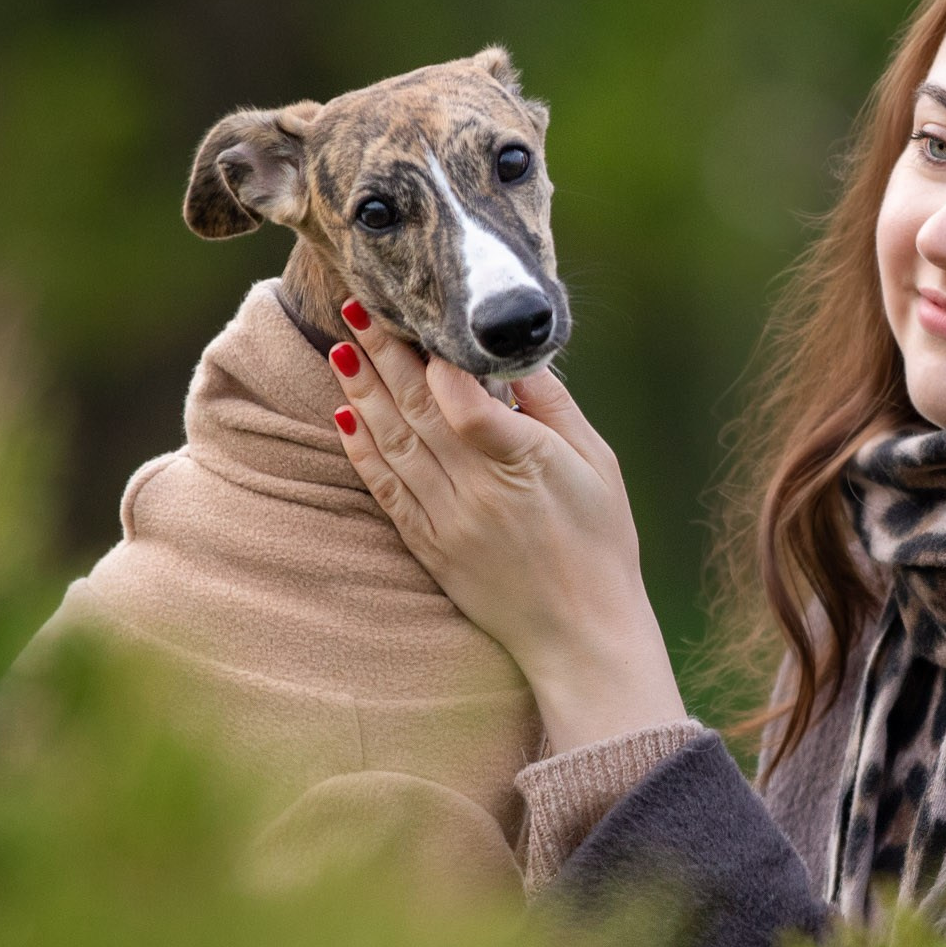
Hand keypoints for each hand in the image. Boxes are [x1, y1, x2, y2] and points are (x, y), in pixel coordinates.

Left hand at [324, 302, 687, 751]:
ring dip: (363, 394)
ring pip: (394, 445)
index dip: (435, 358)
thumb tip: (516, 357)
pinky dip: (363, 452)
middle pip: (418, 411)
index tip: (417, 317)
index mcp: (526, 464)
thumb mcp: (599, 465)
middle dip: (386, 356)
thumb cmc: (603, 545)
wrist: (582, 636)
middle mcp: (478, 491)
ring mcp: (448, 522)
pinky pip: (387, 491)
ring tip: (342, 349)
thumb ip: (555, 407)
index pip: (463, 401)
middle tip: (359, 309)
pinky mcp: (431, 548)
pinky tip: (345, 417)